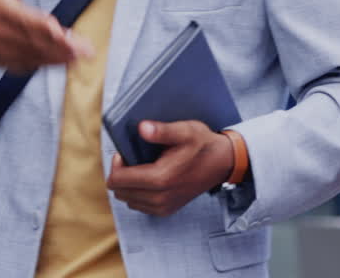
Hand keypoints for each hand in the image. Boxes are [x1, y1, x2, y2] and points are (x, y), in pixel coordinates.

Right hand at [0, 0, 93, 73]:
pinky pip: (31, 66)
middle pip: (37, 42)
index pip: (28, 22)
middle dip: (63, 47)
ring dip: (61, 58)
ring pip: (36, 56)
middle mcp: (2, 34)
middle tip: (86, 49)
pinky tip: (67, 61)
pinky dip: (49, 64)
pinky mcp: (7, 64)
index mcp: (2, 12)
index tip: (65, 32)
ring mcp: (4, 52)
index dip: (47, 29)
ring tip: (82, 56)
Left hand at [107, 120, 234, 216]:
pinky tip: (148, 179)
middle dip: (120, 174)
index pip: (118, 180)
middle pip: (120, 191)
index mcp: (160, 179)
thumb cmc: (203, 144)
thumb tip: (141, 128)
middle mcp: (160, 198)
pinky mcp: (166, 211)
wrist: (222, 163)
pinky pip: (139, 205)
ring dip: (128, 184)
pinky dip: (137, 193)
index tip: (125, 153)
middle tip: (133, 159)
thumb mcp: (185, 131)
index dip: (116, 165)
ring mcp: (163, 207)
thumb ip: (162, 130)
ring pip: (127, 199)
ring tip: (141, 168)